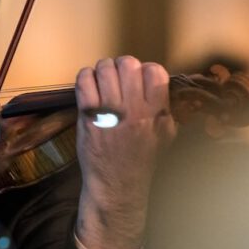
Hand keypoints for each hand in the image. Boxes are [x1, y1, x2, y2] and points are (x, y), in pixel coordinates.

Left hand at [74, 56, 175, 248]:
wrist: (117, 184)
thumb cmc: (141, 159)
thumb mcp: (165, 135)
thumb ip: (164, 108)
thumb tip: (159, 83)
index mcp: (155, 113)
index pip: (155, 72)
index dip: (146, 69)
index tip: (139, 78)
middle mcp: (133, 110)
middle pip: (128, 64)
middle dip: (122, 66)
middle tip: (118, 77)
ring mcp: (109, 112)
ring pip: (104, 69)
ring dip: (102, 70)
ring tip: (102, 80)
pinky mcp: (87, 115)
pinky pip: (83, 81)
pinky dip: (85, 77)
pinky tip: (88, 85)